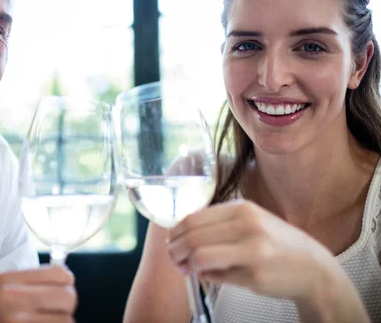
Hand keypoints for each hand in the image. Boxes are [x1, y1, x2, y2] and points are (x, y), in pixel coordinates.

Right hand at [0, 265, 76, 322]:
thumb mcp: (0, 291)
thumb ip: (30, 282)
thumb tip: (68, 278)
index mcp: (7, 281)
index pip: (60, 274)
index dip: (67, 284)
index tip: (61, 290)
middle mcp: (10, 300)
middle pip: (68, 297)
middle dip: (66, 306)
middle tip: (56, 311)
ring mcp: (15, 322)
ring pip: (67, 321)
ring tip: (43, 322)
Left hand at [166, 200, 338, 301]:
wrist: (314, 268)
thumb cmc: (276, 244)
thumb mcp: (251, 222)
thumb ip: (219, 224)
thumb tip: (182, 236)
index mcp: (243, 208)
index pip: (194, 218)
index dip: (176, 232)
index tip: (172, 241)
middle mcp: (248, 226)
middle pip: (193, 237)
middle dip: (176, 250)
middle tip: (174, 258)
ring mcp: (252, 251)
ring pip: (200, 256)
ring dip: (186, 264)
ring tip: (185, 268)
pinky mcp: (255, 276)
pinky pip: (216, 276)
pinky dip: (204, 276)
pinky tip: (206, 275)